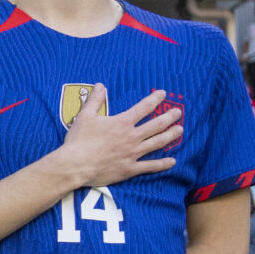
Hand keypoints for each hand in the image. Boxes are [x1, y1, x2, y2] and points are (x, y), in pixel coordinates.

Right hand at [50, 86, 180, 189]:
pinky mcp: (130, 168)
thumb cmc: (78, 140)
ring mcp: (133, 153)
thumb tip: (100, 85)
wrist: (74, 165)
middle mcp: (132, 137)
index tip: (163, 94)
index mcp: (122, 122)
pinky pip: (150, 166)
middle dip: (169, 117)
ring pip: (157, 143)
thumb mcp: (85, 116)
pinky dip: (162, 164)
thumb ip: (95, 100)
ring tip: (180, 130)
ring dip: (170, 136)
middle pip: (156, 125)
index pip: (144, 107)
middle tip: (178, 112)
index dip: (155, 99)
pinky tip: (172, 161)